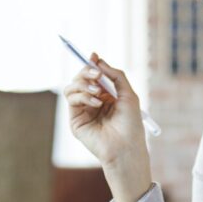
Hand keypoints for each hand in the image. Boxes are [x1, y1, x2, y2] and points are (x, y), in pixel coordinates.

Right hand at [63, 53, 151, 201]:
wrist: (126, 146)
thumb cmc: (131, 124)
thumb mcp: (128, 94)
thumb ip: (115, 75)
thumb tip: (98, 60)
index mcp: (106, 96)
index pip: (94, 76)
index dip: (92, 64)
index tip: (93, 55)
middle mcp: (93, 102)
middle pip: (81, 78)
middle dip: (87, 71)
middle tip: (97, 74)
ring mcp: (83, 111)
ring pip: (72, 87)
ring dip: (84, 84)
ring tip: (98, 92)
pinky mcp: (75, 120)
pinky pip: (71, 99)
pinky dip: (83, 96)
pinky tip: (96, 103)